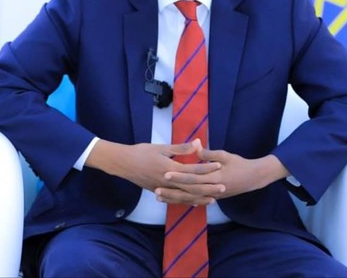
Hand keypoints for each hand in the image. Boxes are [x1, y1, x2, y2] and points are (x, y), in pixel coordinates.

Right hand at [86, 139, 222, 205]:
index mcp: (170, 167)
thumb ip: (181, 148)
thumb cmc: (142, 152)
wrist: (123, 163)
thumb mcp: (162, 147)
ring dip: (200, 197)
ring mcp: (163, 189)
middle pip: (192, 186)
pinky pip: (175, 199)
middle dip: (208, 187)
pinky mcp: (158, 192)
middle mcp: (168, 181)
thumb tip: (198, 143)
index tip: (219, 165)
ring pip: (184, 196)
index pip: (193, 169)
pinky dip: (187, 201)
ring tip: (214, 198)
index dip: (207, 167)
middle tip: (223, 187)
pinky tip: (196, 202)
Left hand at [155, 148, 289, 201]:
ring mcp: (212, 196)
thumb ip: (209, 153)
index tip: (165, 174)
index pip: (193, 178)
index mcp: (215, 178)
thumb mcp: (225, 155)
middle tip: (156, 187)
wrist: (253, 178)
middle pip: (188, 191)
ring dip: (175, 198)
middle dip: (172, 190)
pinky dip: (184, 201)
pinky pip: (196, 201)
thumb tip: (196, 146)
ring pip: (190, 199)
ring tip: (160, 196)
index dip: (178, 177)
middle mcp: (212, 189)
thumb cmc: (239, 164)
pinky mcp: (213, 198)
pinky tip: (173, 201)